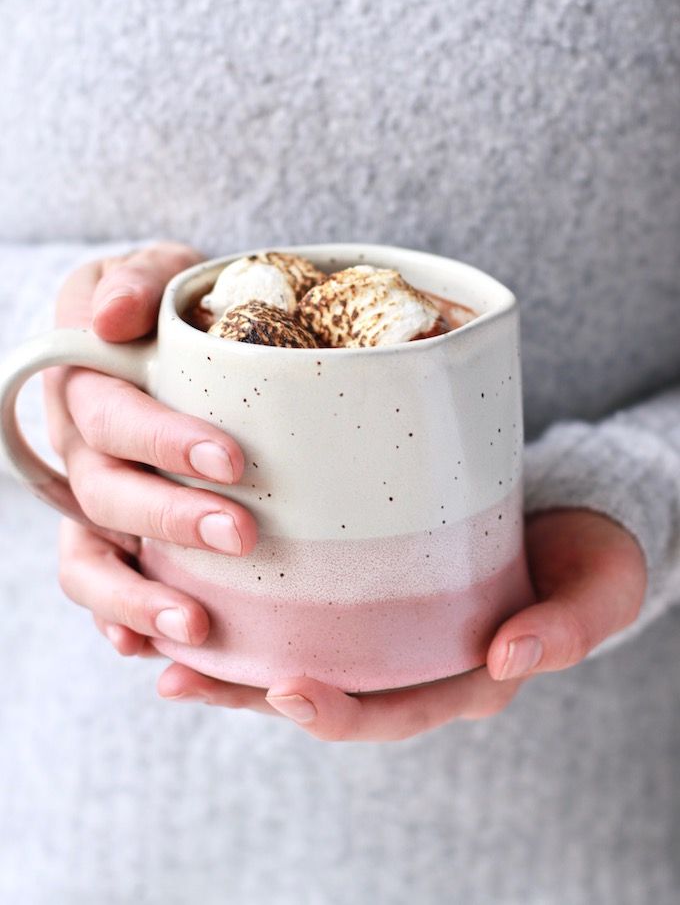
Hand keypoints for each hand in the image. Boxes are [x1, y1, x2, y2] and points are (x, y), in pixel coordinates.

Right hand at [47, 244, 256, 654]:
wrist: (177, 335)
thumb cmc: (174, 303)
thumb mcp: (158, 271)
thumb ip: (136, 283)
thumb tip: (108, 319)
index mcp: (86, 381)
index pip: (112, 415)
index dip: (162, 441)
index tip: (229, 461)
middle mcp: (80, 445)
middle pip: (107, 492)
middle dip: (170, 520)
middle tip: (240, 535)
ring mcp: (94, 496)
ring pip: (89, 557)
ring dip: (137, 597)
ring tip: (196, 627)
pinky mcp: (116, 533)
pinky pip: (101, 584)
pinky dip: (119, 619)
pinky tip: (153, 649)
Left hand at [154, 508, 646, 738]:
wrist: (576, 529)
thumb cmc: (587, 567)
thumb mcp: (595, 595)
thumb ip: (565, 630)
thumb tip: (511, 658)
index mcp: (460, 680)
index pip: (393, 712)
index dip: (339, 712)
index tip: (287, 691)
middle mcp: (410, 663)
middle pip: (321, 689)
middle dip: (247, 691)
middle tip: (181, 675)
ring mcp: (383, 626)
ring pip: (295, 649)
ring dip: (226, 652)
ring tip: (157, 641)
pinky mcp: (364, 583)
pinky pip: (301, 604)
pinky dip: (247, 601)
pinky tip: (194, 580)